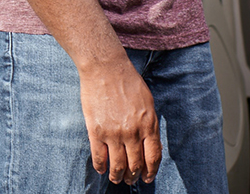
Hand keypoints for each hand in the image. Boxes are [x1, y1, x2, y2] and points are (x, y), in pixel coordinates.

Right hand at [79, 59, 161, 184]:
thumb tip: (149, 144)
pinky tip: (101, 169)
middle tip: (130, 179)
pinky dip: (101, 167)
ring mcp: (114, 133)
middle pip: (135, 165)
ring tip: (116, 179)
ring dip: (117, 176)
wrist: (106, 68)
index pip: (153, 157)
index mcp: (148, 125)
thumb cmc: (128, 81)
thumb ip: (149, 124)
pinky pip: (99, 156)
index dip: (151, 172)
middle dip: (133, 176)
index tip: (147, 178)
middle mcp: (132, 132)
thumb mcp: (148, 102)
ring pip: (118, 166)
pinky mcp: (96, 131)